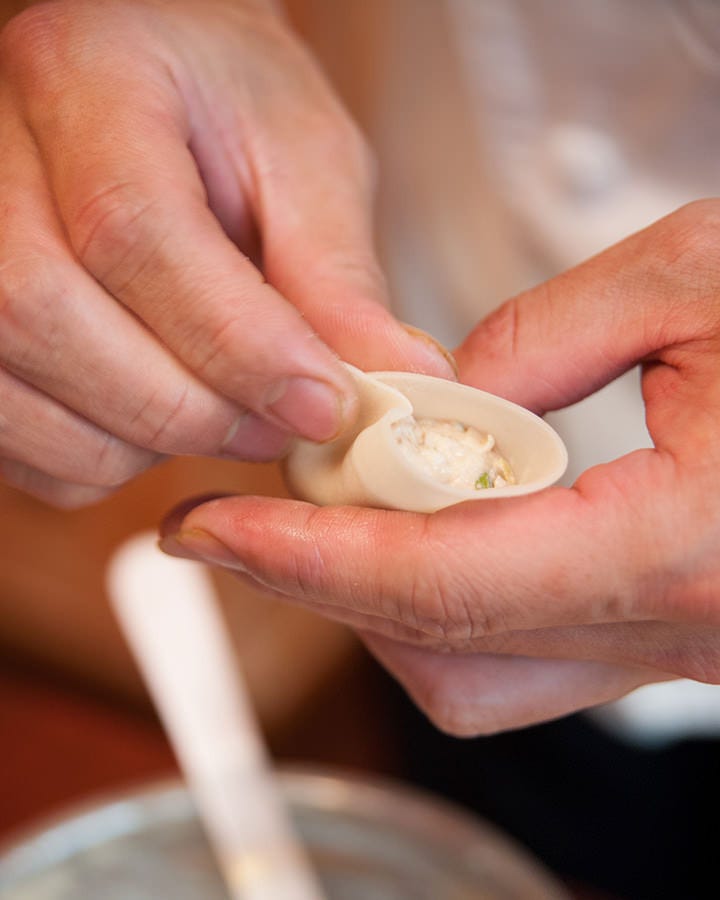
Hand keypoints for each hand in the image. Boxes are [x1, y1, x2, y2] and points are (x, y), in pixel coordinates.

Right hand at [0, 0, 451, 506]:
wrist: (153, 88)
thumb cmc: (231, 108)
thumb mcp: (305, 160)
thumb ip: (336, 275)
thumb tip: (394, 382)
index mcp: (85, 77)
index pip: (132, 230)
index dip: (235, 343)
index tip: (323, 405)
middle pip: (48, 316)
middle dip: (186, 406)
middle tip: (279, 426)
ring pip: (17, 395)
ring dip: (142, 444)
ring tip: (225, 415)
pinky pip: (13, 440)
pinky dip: (96, 461)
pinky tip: (157, 416)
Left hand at [160, 201, 719, 734]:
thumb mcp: (702, 277)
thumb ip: (549, 333)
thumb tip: (444, 389)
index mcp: (678, 548)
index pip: (437, 582)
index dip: (307, 560)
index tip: (219, 529)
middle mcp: (671, 628)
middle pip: (435, 650)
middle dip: (324, 583)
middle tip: (262, 504)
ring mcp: (669, 647)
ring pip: (472, 675)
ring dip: (380, 601)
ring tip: (336, 510)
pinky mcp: (666, 634)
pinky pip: (523, 655)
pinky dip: (444, 602)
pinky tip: (427, 527)